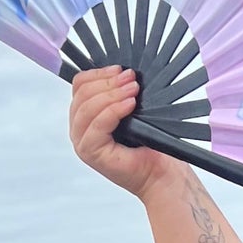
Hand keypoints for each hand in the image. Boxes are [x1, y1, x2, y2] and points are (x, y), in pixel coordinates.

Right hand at [68, 67, 181, 201]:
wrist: (162, 173)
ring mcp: (82, 142)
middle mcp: (79, 129)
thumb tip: (123, 71)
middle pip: (81, 94)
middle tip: (130, 78)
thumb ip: (121, 94)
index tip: (120, 69)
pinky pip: (96, 125)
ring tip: (133, 89)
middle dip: (108, 82)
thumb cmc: (151, 145)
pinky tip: (130, 104)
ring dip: (111, 94)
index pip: (80, 86)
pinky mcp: (90, 152)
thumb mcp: (134, 112)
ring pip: (86, 108)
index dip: (99, 74)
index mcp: (86, 116)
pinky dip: (113, 111)